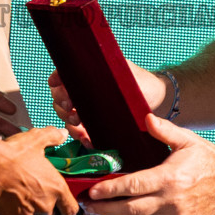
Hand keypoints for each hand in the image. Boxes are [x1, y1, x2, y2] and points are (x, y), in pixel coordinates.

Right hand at [0, 126, 78, 214]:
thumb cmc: (13, 154)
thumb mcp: (36, 140)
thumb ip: (52, 137)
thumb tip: (62, 135)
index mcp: (56, 189)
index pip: (71, 210)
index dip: (68, 212)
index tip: (65, 213)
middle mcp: (43, 206)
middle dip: (42, 211)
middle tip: (33, 198)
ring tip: (17, 202)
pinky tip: (3, 209)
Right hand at [48, 63, 164, 146]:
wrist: (157, 100)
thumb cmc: (140, 82)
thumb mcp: (123, 73)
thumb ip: (106, 73)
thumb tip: (88, 75)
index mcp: (85, 73)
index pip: (61, 77)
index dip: (57, 86)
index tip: (64, 95)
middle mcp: (82, 91)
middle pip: (59, 100)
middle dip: (63, 109)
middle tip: (74, 114)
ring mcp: (87, 109)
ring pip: (67, 118)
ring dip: (71, 126)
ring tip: (82, 131)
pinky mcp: (94, 124)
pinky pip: (80, 132)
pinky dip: (82, 138)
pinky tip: (89, 141)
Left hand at [83, 115, 214, 214]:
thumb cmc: (207, 158)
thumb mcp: (186, 139)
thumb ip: (164, 130)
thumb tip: (145, 118)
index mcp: (171, 178)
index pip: (134, 186)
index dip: (110, 190)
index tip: (93, 190)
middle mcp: (172, 201)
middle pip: (131, 210)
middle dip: (105, 209)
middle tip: (87, 205)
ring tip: (100, 211)